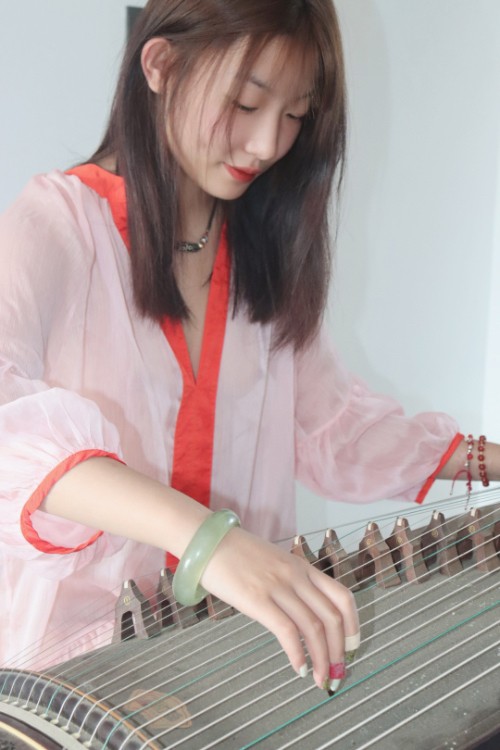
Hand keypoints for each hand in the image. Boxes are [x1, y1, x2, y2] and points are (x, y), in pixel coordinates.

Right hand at [201, 526, 358, 689]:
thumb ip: (291, 582)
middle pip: (332, 618)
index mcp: (302, 567)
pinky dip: (297, 654)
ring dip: (321, 659)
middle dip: (339, 652)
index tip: (351, 650)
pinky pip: (286, 631)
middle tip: (336, 674)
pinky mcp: (257, 598)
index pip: (342, 597)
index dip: (352, 627)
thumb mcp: (274, 561)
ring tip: (318, 678)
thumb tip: (303, 612)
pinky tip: (298, 668)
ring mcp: (277, 586)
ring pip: (313, 627)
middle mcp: (296, 575)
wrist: (208, 540)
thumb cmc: (236, 553)